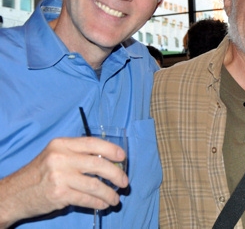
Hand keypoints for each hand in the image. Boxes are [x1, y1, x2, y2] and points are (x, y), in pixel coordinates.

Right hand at [0, 136, 127, 227]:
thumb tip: (109, 161)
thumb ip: (77, 154)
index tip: (123, 157)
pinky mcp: (59, 194)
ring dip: (109, 193)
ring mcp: (60, 177)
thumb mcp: (55, 155)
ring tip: (116, 198)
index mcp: (62, 144)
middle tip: (124, 182)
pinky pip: (86, 199)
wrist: (15, 193)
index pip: (93, 143)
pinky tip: (104, 204)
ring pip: (95, 185)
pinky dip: (98, 202)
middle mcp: (61, 158)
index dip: (111, 150)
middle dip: (116, 174)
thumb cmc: (40, 173)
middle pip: (98, 165)